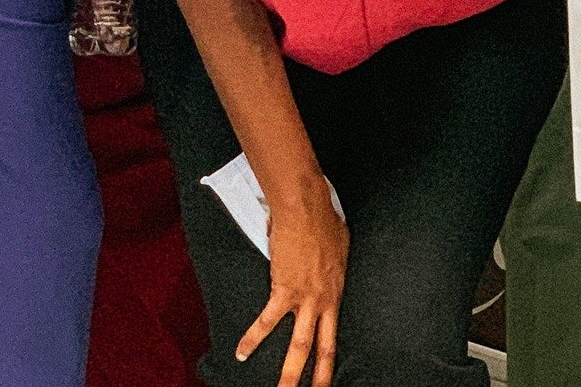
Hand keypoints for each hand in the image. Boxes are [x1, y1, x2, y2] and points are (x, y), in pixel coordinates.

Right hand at [240, 186, 347, 386]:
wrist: (306, 209)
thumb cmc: (324, 220)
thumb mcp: (339, 247)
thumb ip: (332, 265)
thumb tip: (326, 265)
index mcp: (336, 294)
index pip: (333, 337)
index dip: (329, 362)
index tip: (326, 381)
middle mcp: (323, 303)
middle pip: (320, 350)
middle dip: (317, 379)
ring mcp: (304, 299)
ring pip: (298, 346)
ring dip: (289, 373)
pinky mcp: (283, 290)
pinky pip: (267, 321)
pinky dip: (252, 339)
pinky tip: (241, 353)